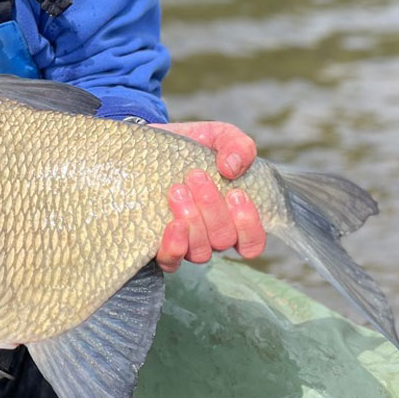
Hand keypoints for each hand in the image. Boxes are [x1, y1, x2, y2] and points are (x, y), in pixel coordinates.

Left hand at [154, 121, 266, 273]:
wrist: (146, 144)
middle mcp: (210, 235)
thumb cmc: (188, 145)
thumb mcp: (217, 135)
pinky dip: (175, 247)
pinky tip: (172, 225)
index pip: (252, 242)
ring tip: (177, 190)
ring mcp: (185, 241)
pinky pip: (171, 261)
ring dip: (193, 221)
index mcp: (231, 216)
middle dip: (212, 208)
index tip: (237, 193)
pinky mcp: (156, 242)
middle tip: (195, 176)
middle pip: (223, 240)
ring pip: (200, 252)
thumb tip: (233, 167)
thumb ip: (238, 146)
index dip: (249, 225)